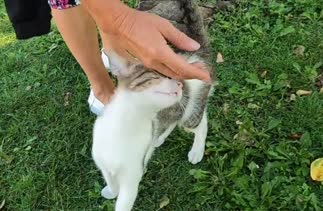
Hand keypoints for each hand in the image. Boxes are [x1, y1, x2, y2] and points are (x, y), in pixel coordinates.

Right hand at [82, 0, 210, 81]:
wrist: (115, 24)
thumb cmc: (139, 21)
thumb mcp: (163, 25)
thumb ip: (180, 38)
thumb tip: (195, 47)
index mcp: (160, 53)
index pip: (182, 68)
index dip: (196, 74)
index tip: (207, 77)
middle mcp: (153, 62)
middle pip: (176, 74)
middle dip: (191, 74)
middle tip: (202, 71)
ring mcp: (146, 64)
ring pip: (168, 74)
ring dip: (181, 73)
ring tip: (191, 69)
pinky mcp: (141, 63)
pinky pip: (159, 70)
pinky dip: (171, 70)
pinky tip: (175, 66)